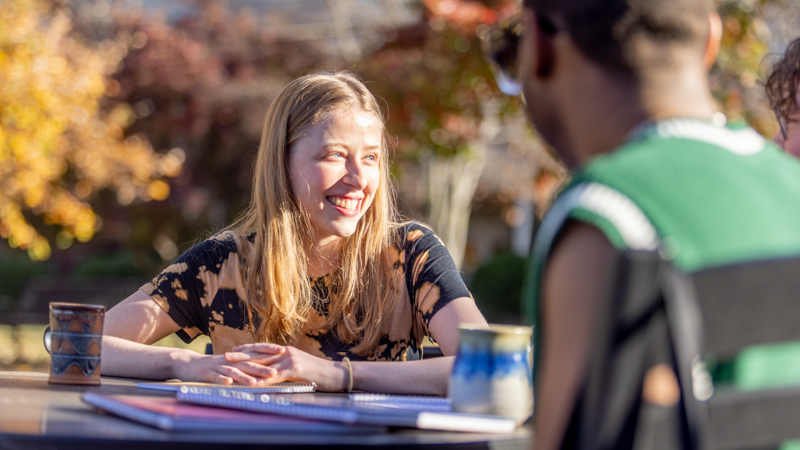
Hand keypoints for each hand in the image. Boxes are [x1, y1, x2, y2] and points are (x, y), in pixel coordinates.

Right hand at [171, 350, 278, 385]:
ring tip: (255, 382)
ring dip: (244, 377)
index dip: (269, 350)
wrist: (188, 363)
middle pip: (248, 363)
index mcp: (237, 357)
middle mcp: (230, 360)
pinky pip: (215, 377)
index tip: (284, 351)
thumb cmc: (213, 365)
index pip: (256, 352)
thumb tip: (267, 366)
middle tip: (276, 372)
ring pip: (233, 371)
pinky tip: (228, 383)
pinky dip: (221, 380)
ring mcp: (218, 366)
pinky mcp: (207, 373)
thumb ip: (246, 364)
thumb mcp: (232, 363)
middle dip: (262, 368)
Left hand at [225, 343, 347, 391]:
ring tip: (233, 369)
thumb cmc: (319, 372)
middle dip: (241, 355)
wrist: (336, 374)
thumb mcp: (301, 366)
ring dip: (247, 367)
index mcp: (286, 351)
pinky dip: (263, 380)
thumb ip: (287, 366)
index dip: (247, 349)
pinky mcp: (295, 370)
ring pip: (264, 364)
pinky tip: (253, 384)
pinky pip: (275, 376)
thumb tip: (275, 370)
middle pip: (259, 354)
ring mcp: (290, 360)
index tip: (233, 350)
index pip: (262, 348)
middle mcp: (286, 353)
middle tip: (225, 356)